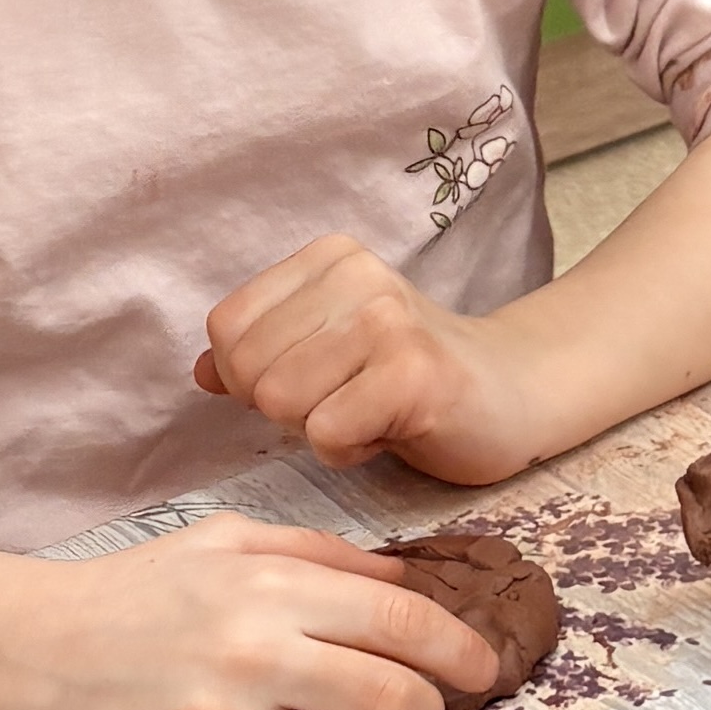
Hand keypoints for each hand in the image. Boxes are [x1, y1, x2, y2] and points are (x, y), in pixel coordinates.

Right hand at [0, 516, 500, 709]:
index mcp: (269, 590)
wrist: (28, 655)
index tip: (481, 671)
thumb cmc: (137, 594)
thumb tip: (412, 579)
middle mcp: (250, 660)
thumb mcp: (226, 543)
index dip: (459, 652)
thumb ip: (323, 556)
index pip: (404, 624)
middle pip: (396, 705)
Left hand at [195, 233, 544, 484]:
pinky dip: (349, 452)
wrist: (512, 395)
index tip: (314, 381)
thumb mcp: (327, 347)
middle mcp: (358, 275)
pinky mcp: (413, 373)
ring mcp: (388, 320)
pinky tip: (391, 431)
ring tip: (371, 412)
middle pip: (249, 369)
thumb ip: (260, 352)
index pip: (226, 328)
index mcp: (328, 257)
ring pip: (281, 402)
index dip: (251, 377)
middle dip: (286, 408)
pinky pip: (326, 434)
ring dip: (320, 430)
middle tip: (347, 401)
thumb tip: (198, 372)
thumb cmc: (409, 377)